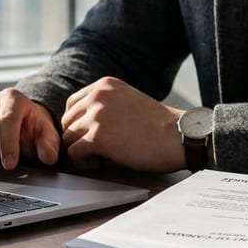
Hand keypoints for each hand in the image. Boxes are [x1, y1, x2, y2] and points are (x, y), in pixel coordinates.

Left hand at [60, 76, 185, 172]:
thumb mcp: (128, 101)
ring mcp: (96, 115)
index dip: (78, 124)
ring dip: (81, 151)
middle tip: (96, 150)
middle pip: (67, 122)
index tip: (90, 136)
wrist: (180, 137)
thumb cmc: (159, 126)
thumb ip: (105, 106)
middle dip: (78, 138)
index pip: (72, 104)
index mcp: (105, 85)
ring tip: (101, 157)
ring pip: (68, 139)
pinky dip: (84, 162)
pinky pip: (74, 153)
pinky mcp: (98, 137)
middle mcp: (98, 95)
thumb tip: (79, 125)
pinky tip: (101, 163)